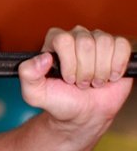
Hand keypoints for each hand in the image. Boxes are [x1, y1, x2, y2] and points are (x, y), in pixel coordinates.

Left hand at [18, 26, 132, 125]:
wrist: (84, 113)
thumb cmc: (60, 101)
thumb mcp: (34, 93)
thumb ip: (28, 74)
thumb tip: (43, 57)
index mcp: (54, 42)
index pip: (63, 40)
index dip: (69, 64)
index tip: (67, 80)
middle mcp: (76, 36)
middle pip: (86, 43)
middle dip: (85, 70)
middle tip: (81, 84)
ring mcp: (97, 40)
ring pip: (104, 43)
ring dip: (101, 70)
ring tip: (94, 81)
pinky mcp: (117, 47)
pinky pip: (122, 46)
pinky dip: (117, 65)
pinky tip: (110, 77)